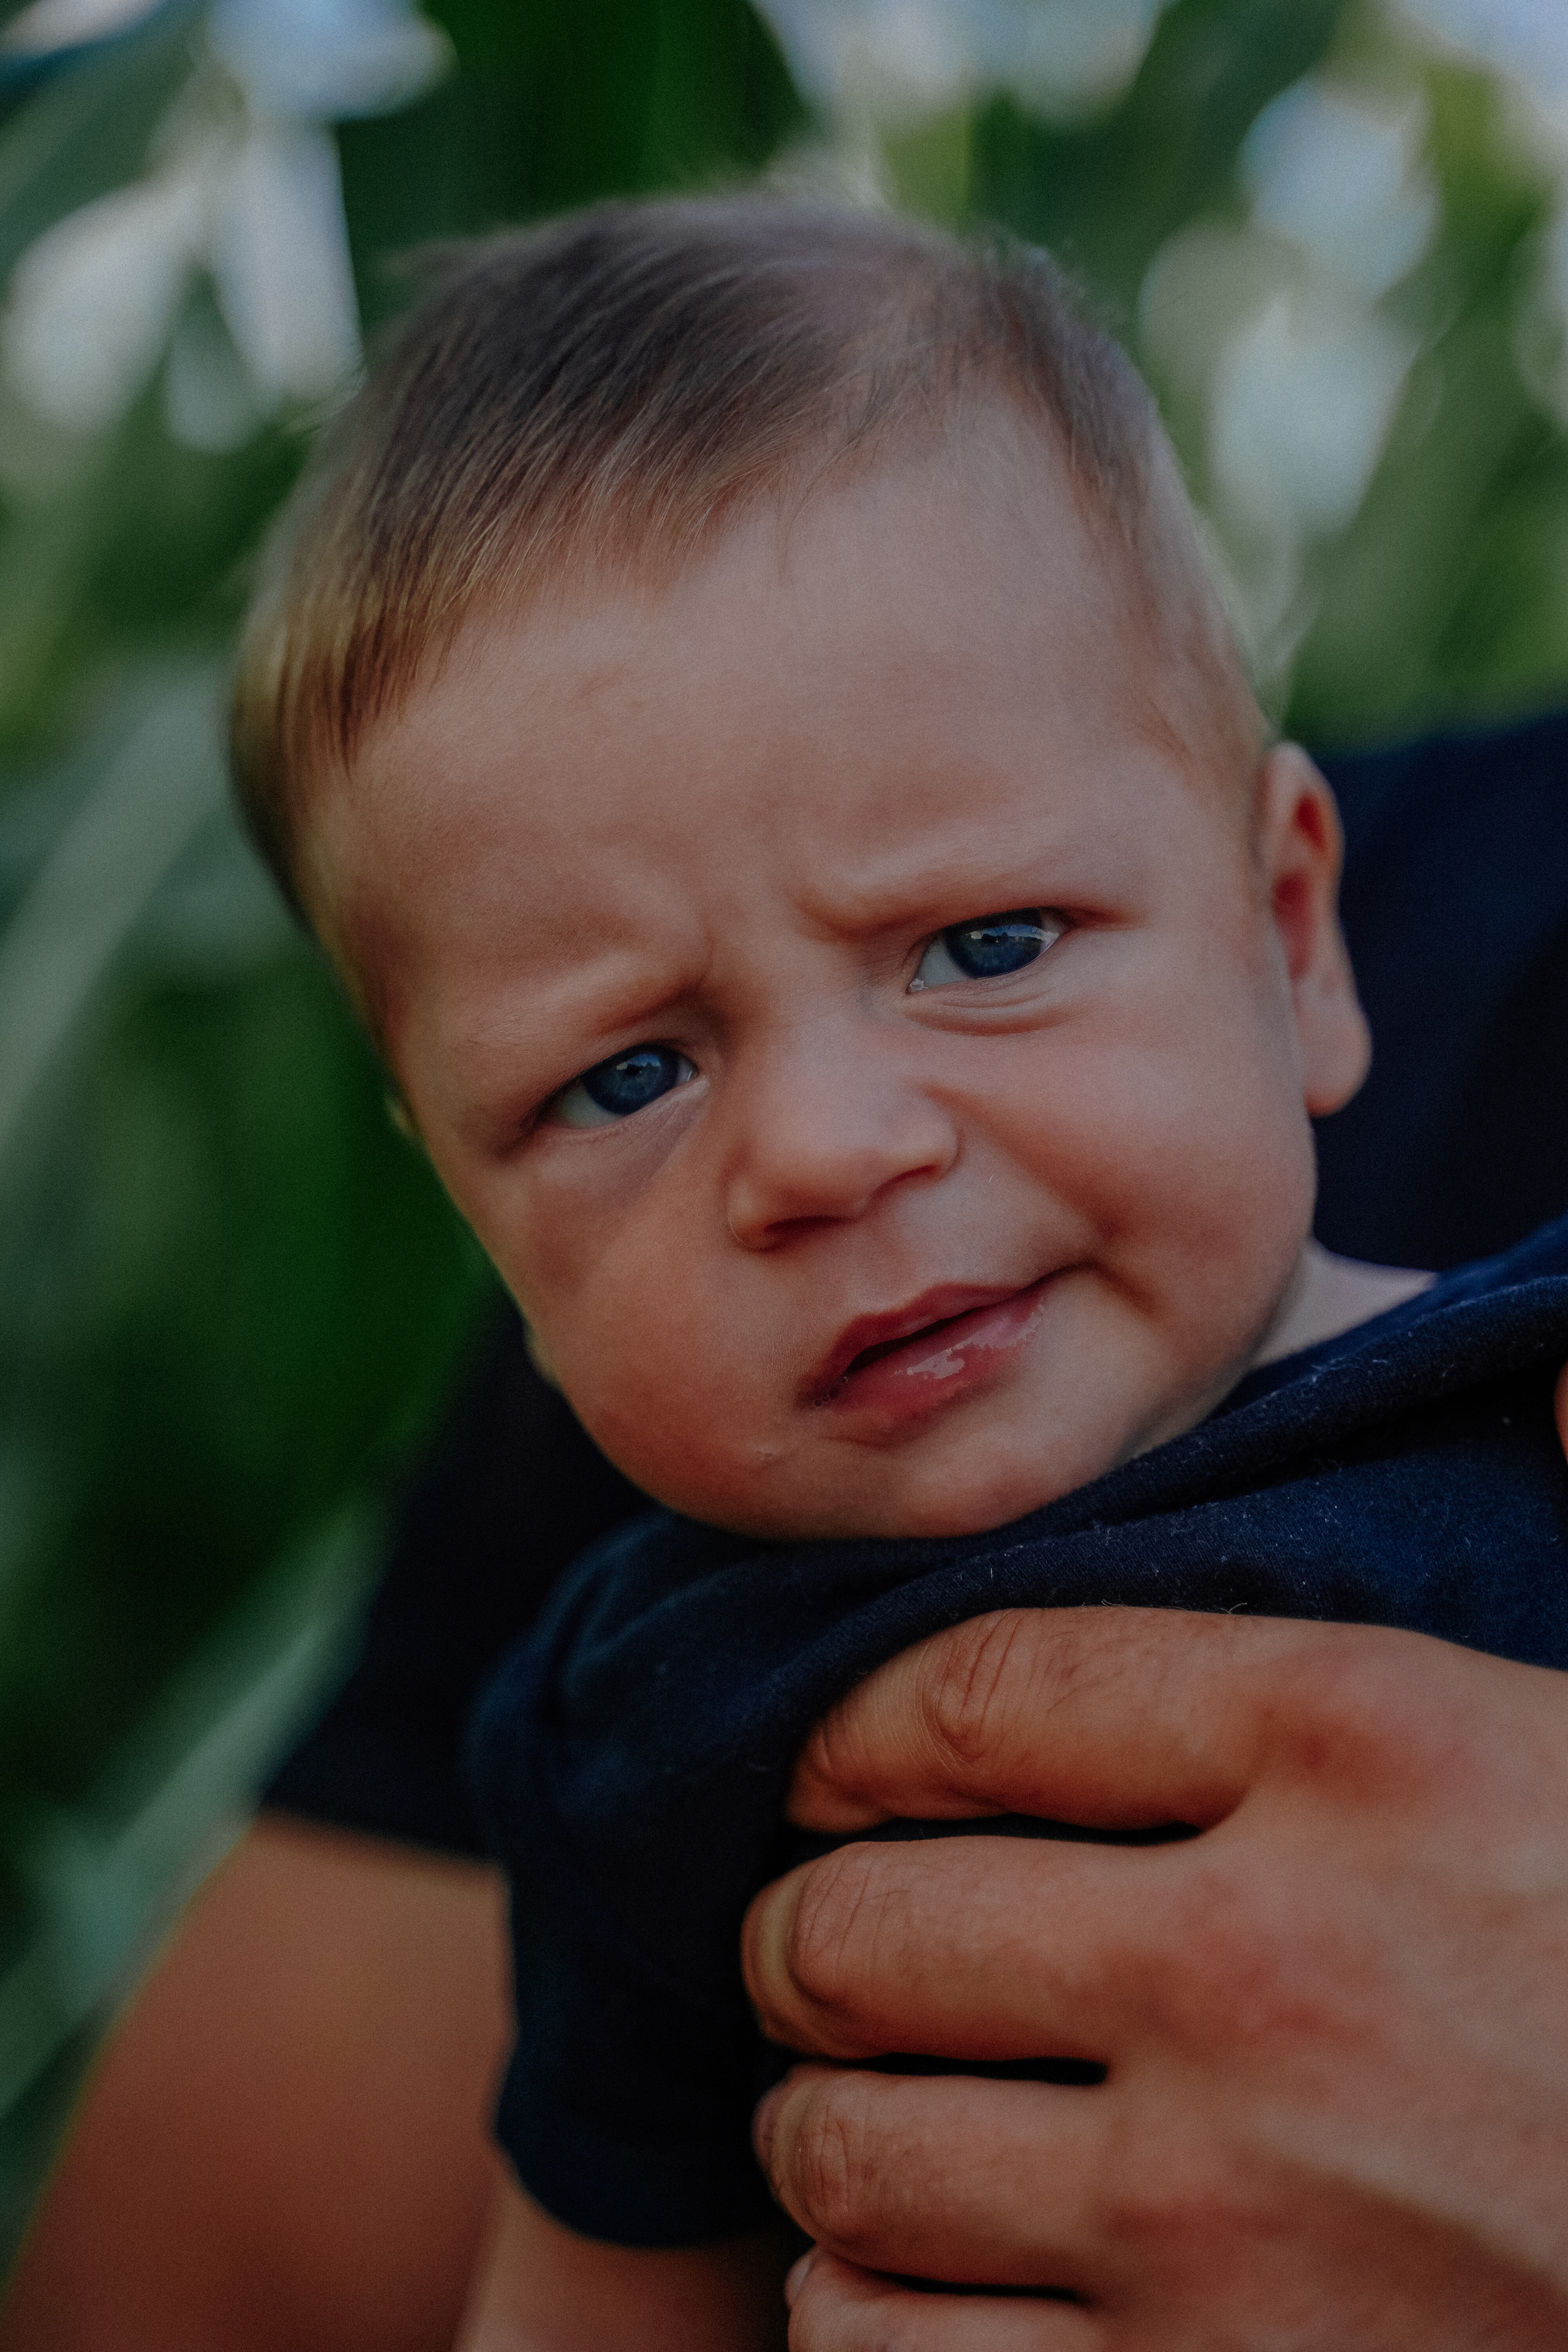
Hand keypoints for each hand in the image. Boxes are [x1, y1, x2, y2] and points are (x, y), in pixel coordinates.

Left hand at [742, 1367, 1567, 2347]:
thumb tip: (1560, 1375)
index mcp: (1367, 1746)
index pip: (978, 1686)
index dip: (857, 1722)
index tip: (836, 1762)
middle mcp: (1264, 1967)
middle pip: (866, 1918)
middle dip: (805, 1929)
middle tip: (822, 1943)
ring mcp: (1226, 2223)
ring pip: (850, 2146)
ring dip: (823, 2125)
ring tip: (854, 2110)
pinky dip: (868, 2318)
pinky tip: (916, 2284)